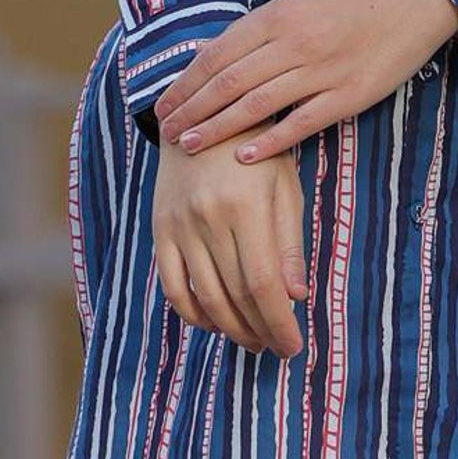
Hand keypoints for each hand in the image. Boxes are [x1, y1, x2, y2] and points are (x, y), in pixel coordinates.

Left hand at [152, 0, 457, 161]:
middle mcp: (295, 42)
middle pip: (229, 83)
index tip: (163, 104)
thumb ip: (263, 23)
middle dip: (191, 110)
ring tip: (189, 147)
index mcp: (280, 14)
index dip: (186, 83)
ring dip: (218, 129)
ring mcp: (322, 71)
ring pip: (256, 106)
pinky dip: (269, 142)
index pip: (218, 54)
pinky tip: (244, 157)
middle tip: (165, 133)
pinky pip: (301, 123)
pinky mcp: (348, 96)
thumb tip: (217, 50)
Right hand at [152, 114, 309, 356]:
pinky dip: (193, 313)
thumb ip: (289, 241)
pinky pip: (172, 286)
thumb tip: (296, 296)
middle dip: (259, 331)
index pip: (263, 284)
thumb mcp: (284, 185)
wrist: (203, 112)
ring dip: (231, 329)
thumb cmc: (255, 149)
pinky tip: (215, 322)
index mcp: (245, 207)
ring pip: (204, 297)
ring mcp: (179, 226)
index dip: (279, 322)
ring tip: (253, 339)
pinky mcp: (161, 229)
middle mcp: (208, 219)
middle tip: (277, 346)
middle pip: (235, 296)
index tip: (294, 346)